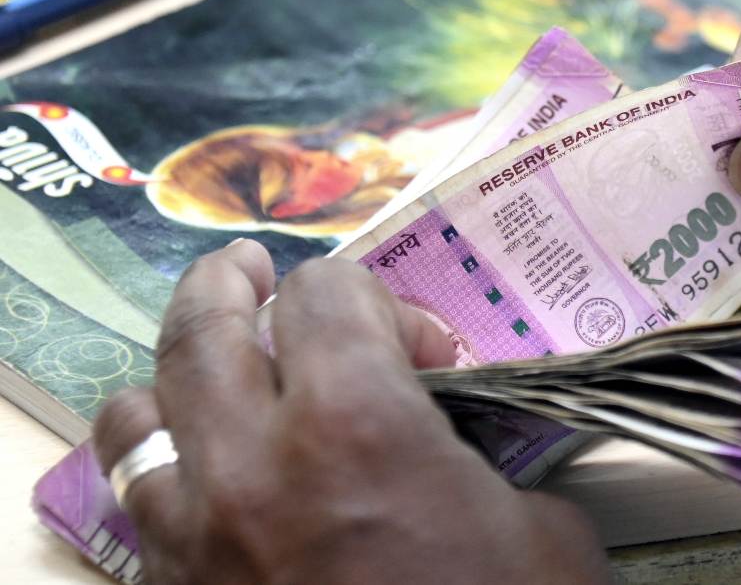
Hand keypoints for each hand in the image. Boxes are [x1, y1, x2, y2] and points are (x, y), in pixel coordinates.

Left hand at [92, 239, 606, 583]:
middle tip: (247, 268)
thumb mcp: (542, 533)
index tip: (416, 345)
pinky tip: (201, 476)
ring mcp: (197, 536)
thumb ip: (486, 458)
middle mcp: (254, 463)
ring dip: (173, 377)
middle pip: (204, 325)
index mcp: (357, 422)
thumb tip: (458, 439)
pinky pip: (134, 509)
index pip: (324, 292)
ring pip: (135, 414)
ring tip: (205, 372)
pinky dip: (160, 470)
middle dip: (228, 282)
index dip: (373, 295)